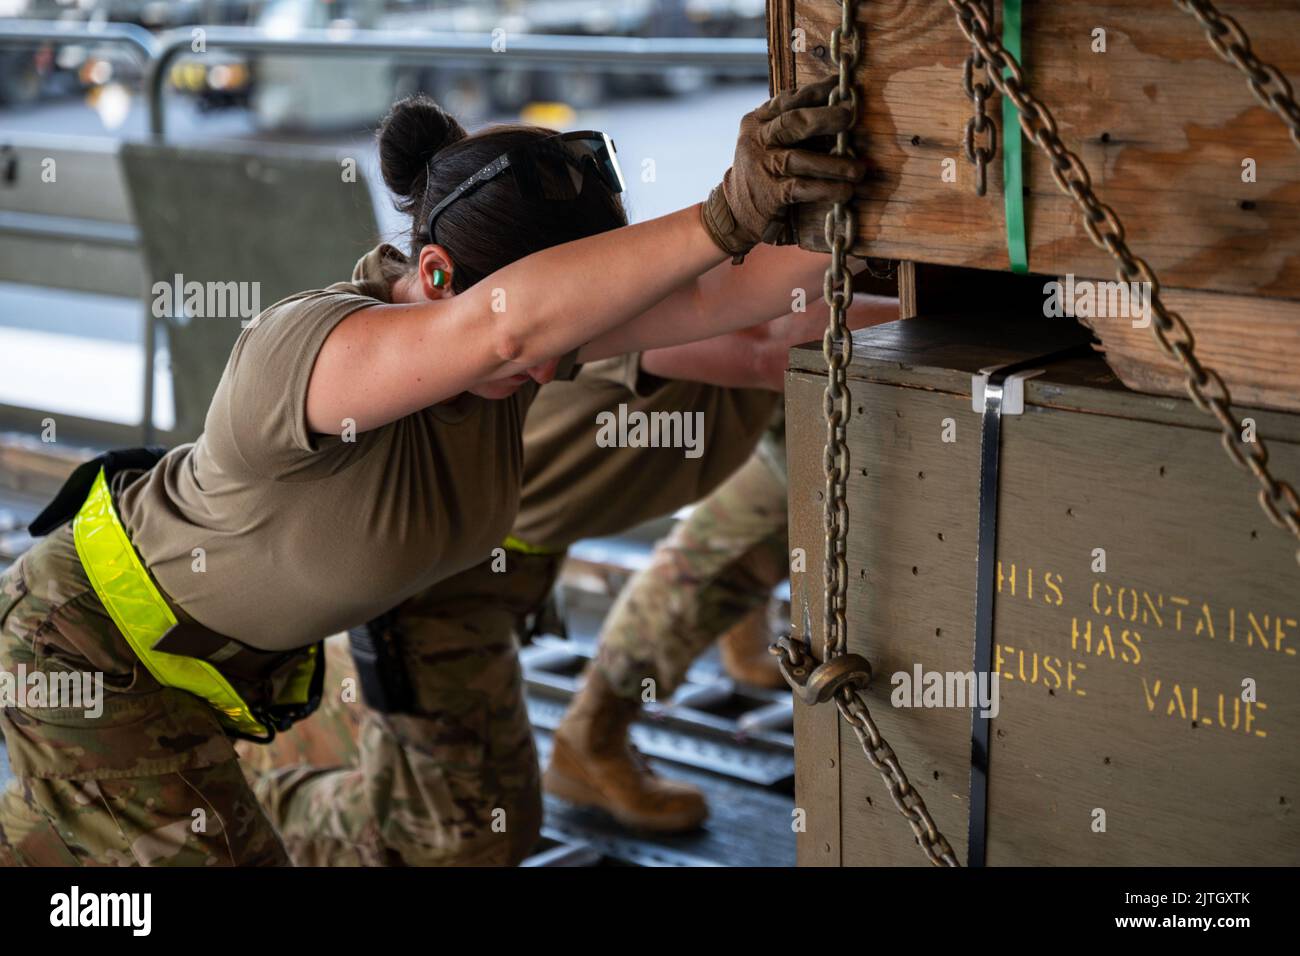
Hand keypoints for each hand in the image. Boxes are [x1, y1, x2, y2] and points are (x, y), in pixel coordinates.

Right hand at [701, 76, 865, 260]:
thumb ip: (793, 123)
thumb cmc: (765, 170)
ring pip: (798, 159)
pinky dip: (825, 189)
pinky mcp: (769, 194)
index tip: (841, 86)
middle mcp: (756, 140)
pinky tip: (844, 191)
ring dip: (833, 164)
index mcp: (757, 121)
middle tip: (850, 117)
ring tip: (858, 170)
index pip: (788, 100)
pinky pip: (801, 189)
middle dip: (824, 118)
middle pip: (791, 123)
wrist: (735, 211)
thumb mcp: (770, 140)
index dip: (816, 92)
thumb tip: (838, 103)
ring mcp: (761, 167)